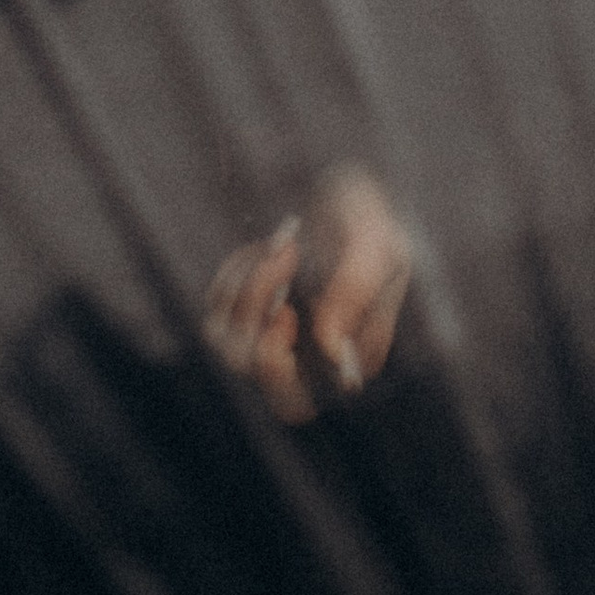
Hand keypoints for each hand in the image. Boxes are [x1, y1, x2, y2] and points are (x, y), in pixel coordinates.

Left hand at [204, 164, 410, 424]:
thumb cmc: (369, 223)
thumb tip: (329, 347)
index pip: (294, 404)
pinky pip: (217, 308)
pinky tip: (269, 248)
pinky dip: (237, 272)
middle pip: (253, 375)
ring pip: (228, 343)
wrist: (346, 190)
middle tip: (281, 275)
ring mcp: (270, 338)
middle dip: (254, 318)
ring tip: (287, 244)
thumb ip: (355, 292)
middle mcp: (303, 361)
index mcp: (344, 365)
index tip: (286, 313)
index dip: (274, 366)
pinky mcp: (242, 313)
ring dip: (250, 286)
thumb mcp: (377, 245)